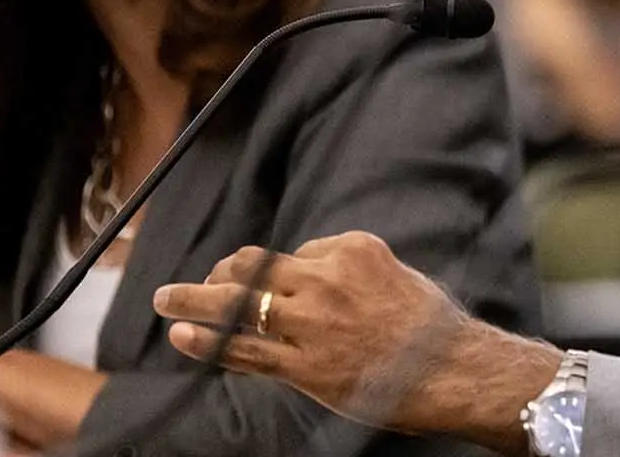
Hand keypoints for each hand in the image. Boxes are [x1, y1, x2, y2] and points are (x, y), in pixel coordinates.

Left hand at [152, 231, 557, 448]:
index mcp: (353, 249)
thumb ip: (353, 273)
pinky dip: (206, 341)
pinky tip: (181, 333)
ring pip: (236, 304)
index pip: (295, 254)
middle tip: (200, 282)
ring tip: (165, 298)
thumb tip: (313, 275)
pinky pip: (243, 350)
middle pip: (253, 268)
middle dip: (221, 273)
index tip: (275, 288)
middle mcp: (326, 279)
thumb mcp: (396, 276)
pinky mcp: (304, 366)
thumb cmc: (432, 327)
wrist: (454, 369)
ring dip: (192, 298)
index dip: (281, 273)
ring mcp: (312, 323)